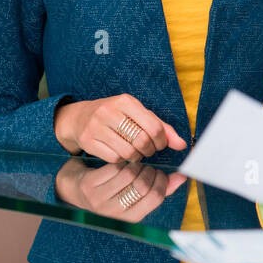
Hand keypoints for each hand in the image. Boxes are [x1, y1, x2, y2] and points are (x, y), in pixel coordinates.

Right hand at [53, 94, 185, 161]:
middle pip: (141, 141)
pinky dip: (122, 160)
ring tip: (135, 152)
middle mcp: (108, 111)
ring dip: (136, 157)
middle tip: (148, 150)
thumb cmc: (117, 116)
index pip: (153, 126)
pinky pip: (114, 159)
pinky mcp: (87, 141)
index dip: (162, 140)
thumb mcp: (138, 115)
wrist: (80, 118)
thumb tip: (182, 144)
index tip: (160, 144)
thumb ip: (161, 128)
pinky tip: (121, 153)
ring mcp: (96, 126)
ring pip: (128, 153)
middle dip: (150, 150)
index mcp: (125, 101)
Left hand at [55, 158, 186, 222]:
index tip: (159, 174)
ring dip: (135, 165)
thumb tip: (182, 178)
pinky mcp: (89, 186)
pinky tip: (120, 164)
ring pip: (129, 174)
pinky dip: (120, 162)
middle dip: (149, 171)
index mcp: (129, 219)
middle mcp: (114, 213)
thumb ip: (159, 189)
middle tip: (146, 168)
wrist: (75, 190)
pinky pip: (114, 168)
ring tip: (134, 166)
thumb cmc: (112, 193)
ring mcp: (100, 200)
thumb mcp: (134, 197)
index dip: (161, 181)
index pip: (155, 197)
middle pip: (143, 185)